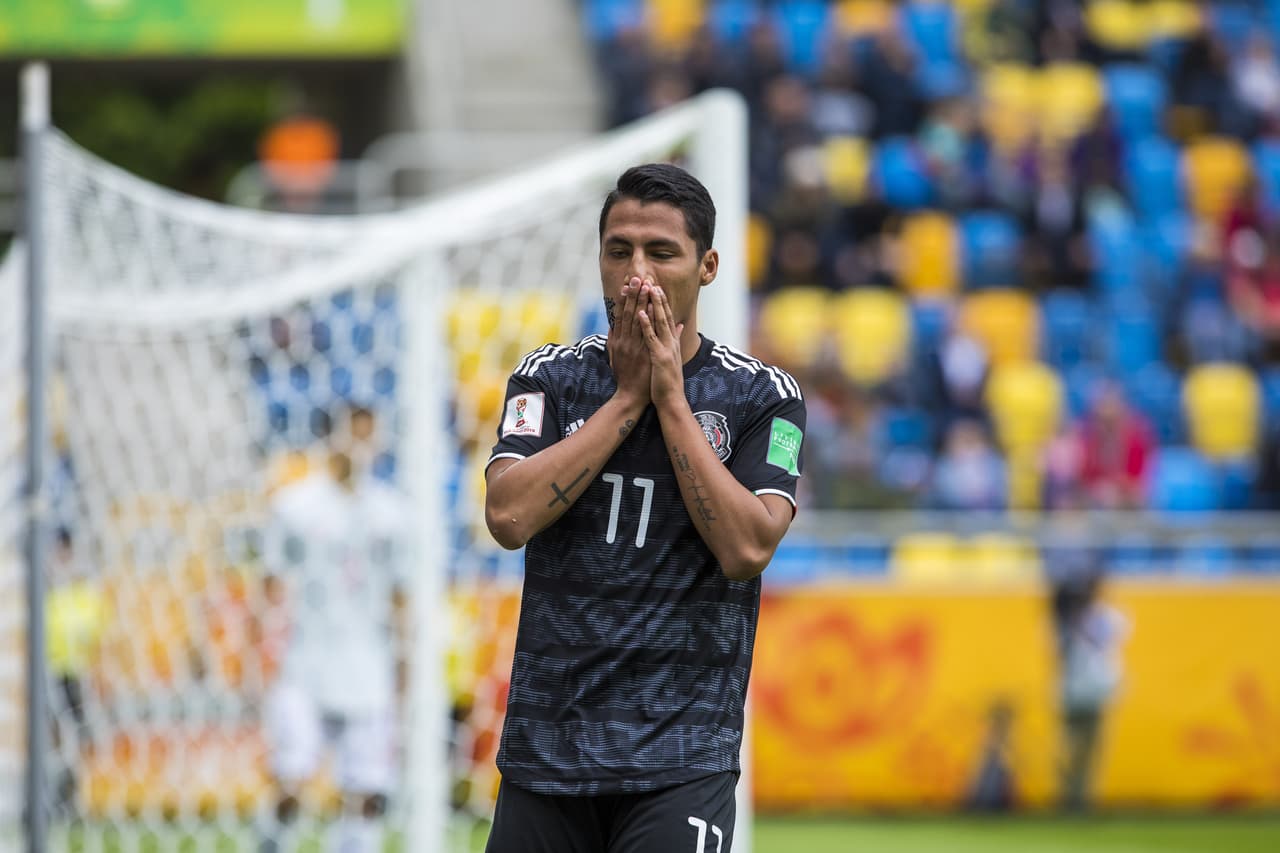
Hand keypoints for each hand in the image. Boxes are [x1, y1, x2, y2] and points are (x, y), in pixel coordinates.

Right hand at [607, 276, 652, 410]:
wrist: (630, 395)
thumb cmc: (624, 376)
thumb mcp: (615, 356)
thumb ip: (613, 340)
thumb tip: (612, 326)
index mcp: (618, 340)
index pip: (621, 315)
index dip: (624, 299)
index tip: (627, 284)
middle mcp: (624, 341)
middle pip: (628, 313)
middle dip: (633, 295)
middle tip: (637, 277)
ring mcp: (634, 347)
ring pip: (637, 320)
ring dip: (641, 302)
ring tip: (645, 286)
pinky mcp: (642, 353)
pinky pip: (645, 333)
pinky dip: (647, 320)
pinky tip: (650, 308)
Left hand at [637, 284, 685, 408]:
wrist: (671, 399)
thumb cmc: (667, 380)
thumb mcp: (671, 356)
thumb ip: (675, 338)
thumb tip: (678, 324)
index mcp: (670, 342)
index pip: (665, 317)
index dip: (660, 301)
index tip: (654, 286)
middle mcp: (669, 342)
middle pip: (663, 315)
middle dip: (657, 297)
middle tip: (651, 279)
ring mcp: (665, 349)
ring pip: (658, 322)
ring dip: (653, 305)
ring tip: (647, 289)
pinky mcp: (659, 357)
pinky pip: (651, 338)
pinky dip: (646, 324)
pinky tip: (641, 312)